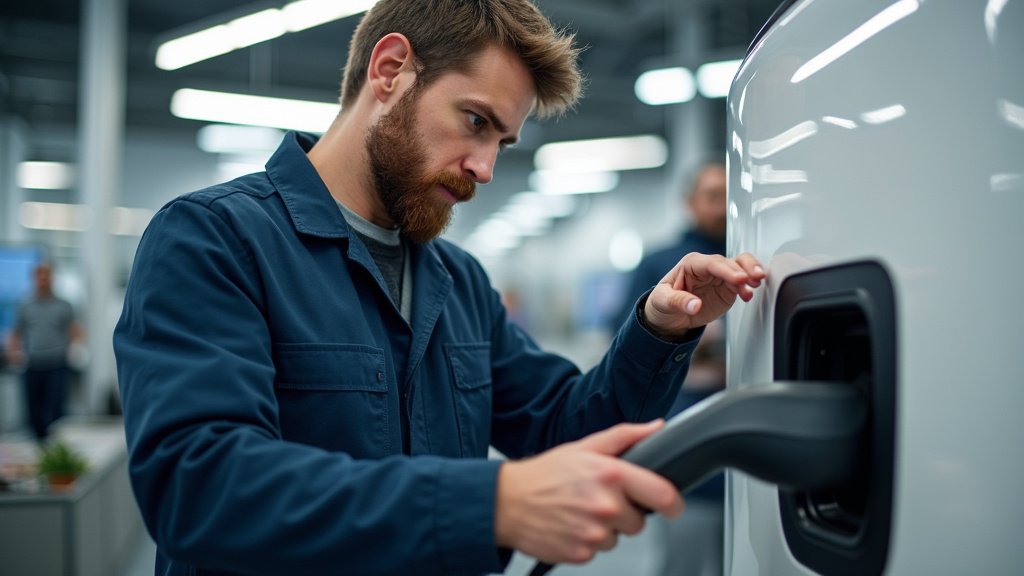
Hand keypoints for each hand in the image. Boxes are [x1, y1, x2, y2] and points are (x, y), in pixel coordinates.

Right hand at [494, 421, 684, 564]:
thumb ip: (626, 436)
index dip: (674, 503)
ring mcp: (593, 532)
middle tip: (599, 499)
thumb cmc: (545, 474)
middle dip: (626, 513)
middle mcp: (605, 505)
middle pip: (640, 522)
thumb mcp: (586, 447)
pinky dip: (587, 541)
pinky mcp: (581, 553)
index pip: (663, 495)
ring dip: (605, 528)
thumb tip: (657, 428)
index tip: (672, 505)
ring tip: (580, 511)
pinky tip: (571, 524)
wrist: (506, 501)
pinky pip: (598, 551)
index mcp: (611, 475)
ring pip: (618, 538)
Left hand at [643, 252, 764, 338]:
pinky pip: (742, 283)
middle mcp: (707, 267)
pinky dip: (749, 287)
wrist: (669, 318)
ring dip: (751, 273)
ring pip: (741, 267)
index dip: (726, 270)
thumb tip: (694, 305)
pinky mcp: (728, 288)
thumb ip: (678, 301)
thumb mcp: (662, 301)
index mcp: (691, 264)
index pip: (712, 263)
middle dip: (744, 268)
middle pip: (730, 261)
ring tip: (756, 284)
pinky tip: (749, 295)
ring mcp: (720, 277)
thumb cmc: (662, 303)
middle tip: (754, 278)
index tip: (739, 279)